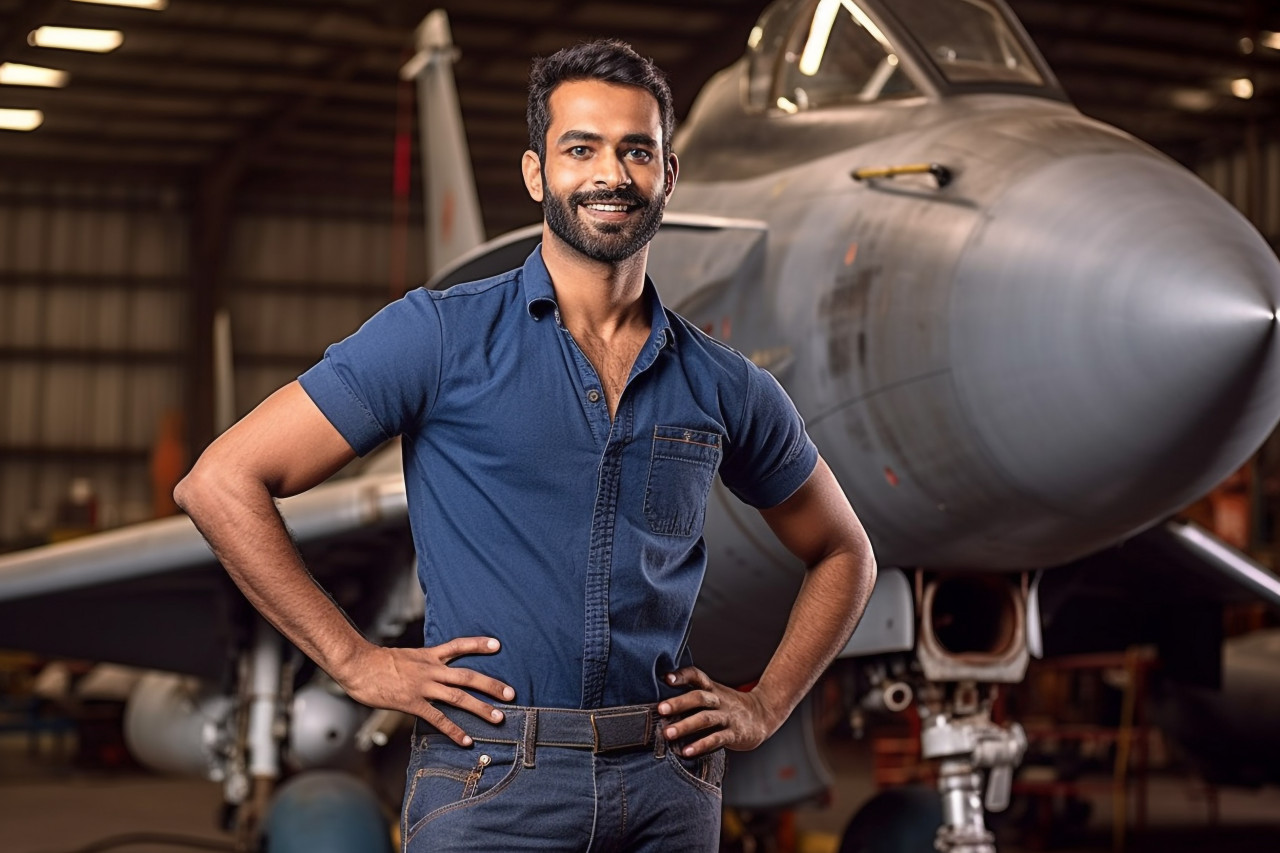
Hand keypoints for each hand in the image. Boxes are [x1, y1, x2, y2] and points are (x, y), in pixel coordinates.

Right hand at [339, 637, 514, 746]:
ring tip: (499, 718)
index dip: (479, 644)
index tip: (497, 644)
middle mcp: (431, 669)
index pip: (459, 645)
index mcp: (429, 655)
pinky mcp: (413, 703)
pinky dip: (454, 730)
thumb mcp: (405, 656)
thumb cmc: (377, 662)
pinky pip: (438, 718)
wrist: (358, 666)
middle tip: (511, 693)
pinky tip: (467, 740)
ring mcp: (423, 686)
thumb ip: (421, 662)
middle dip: (491, 685)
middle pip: (468, 676)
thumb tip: (432, 668)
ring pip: (458, 697)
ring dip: (481, 708)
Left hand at [657, 666, 783, 756]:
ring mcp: (727, 717)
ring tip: (668, 733)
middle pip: (699, 697)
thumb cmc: (729, 707)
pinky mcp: (734, 734)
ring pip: (706, 719)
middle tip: (660, 709)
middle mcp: (719, 701)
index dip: (682, 675)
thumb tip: (661, 700)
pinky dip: (701, 745)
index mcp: (712, 689)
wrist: (763, 715)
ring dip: (685, 725)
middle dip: (679, 703)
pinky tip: (686, 751)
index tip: (666, 678)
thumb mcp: (714, 695)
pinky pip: (716, 739)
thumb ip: (693, 695)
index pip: (697, 676)